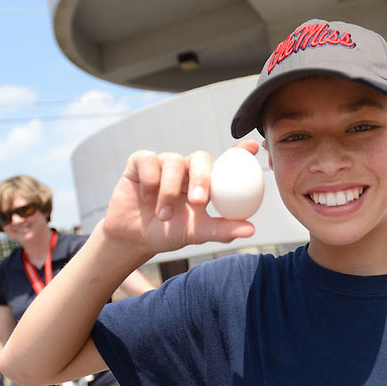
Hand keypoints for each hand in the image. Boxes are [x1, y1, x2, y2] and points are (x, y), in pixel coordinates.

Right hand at [102, 140, 259, 257]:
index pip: (225, 161)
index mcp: (206, 181)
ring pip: (173, 162)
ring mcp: (164, 163)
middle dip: (201, 177)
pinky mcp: (140, 162)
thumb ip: (222, 230)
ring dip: (168, 191)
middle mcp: (188, 168)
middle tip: (197, 202)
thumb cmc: (170, 233)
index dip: (239, 151)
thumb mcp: (197, 233)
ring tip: (163, 215)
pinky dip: (148, 181)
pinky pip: (148, 161)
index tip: (253, 148)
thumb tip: (251, 230)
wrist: (133, 237)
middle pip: (201, 158)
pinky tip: (145, 198)